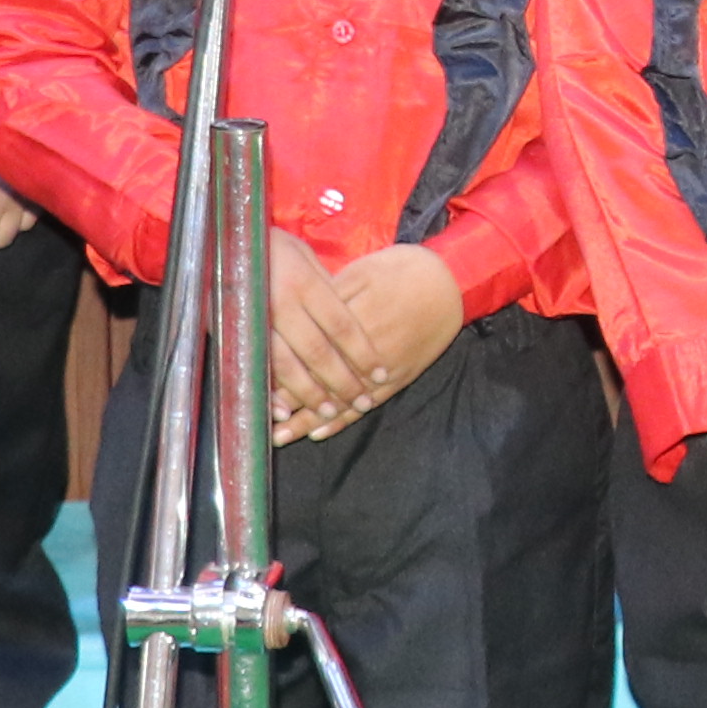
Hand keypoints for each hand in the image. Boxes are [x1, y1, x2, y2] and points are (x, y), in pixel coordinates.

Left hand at [268, 245, 463, 443]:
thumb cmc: (403, 270)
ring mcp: (381, 367)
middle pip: (318, 379)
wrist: (452, 283)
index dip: (279, 370)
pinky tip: (320, 432)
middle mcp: (363, 348)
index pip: (306, 349)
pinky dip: (342, 420)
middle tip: (259, 418)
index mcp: (348, 316)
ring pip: (339, 399)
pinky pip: (366, 404)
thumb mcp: (361, 272)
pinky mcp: (398, 377)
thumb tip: (294, 315)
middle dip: (287, 401)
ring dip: (309, 419)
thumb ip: (328, 296)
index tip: (253, 384)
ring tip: (281, 437)